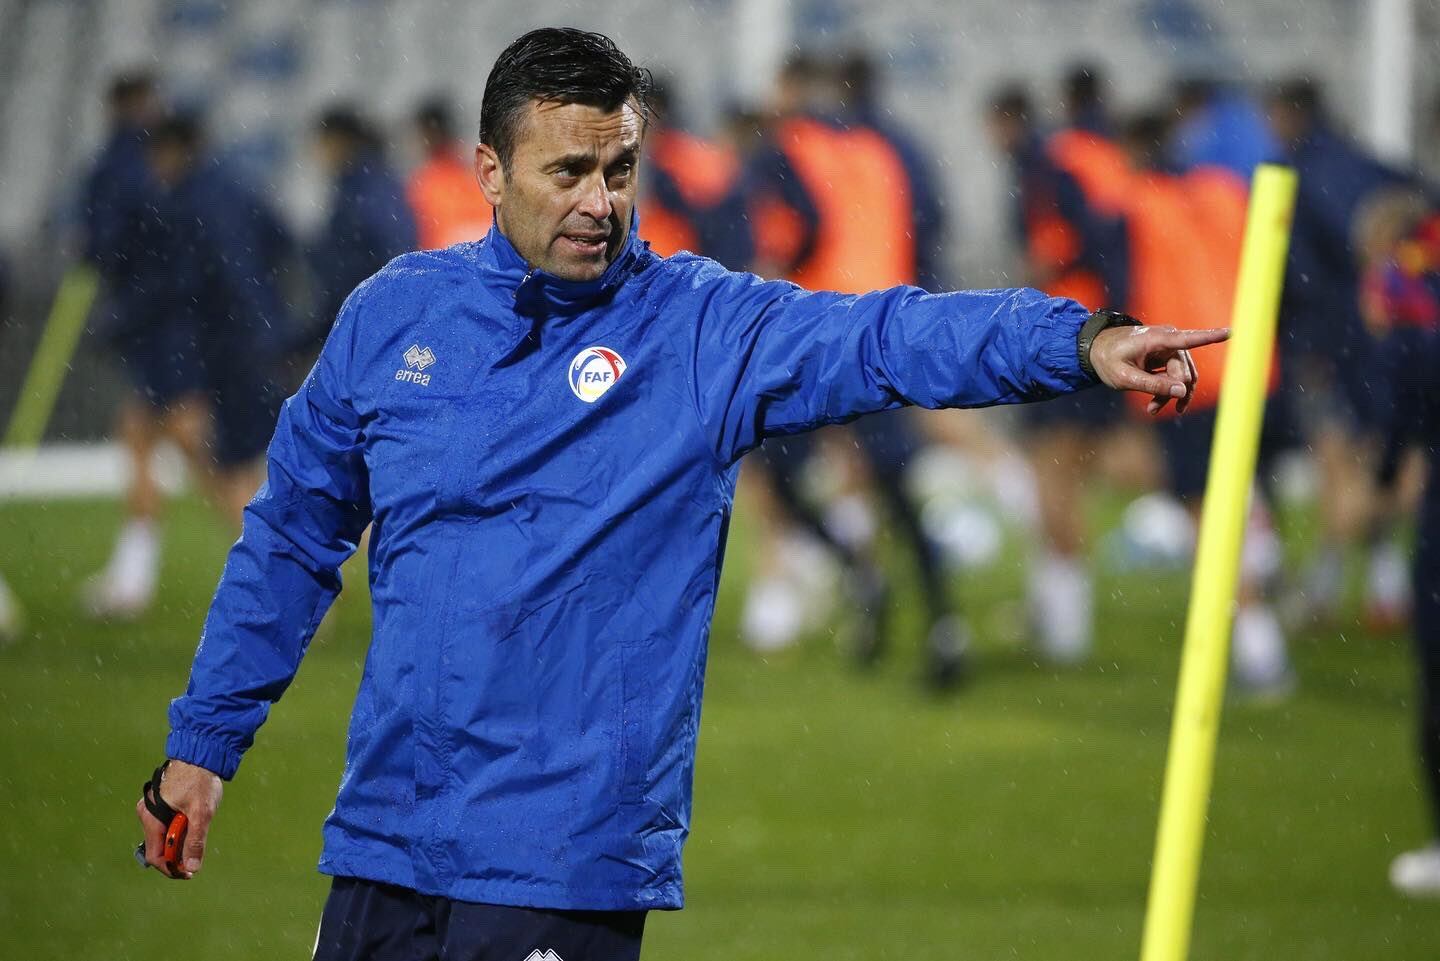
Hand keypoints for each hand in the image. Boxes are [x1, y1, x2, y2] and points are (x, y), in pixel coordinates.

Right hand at [135, 759, 222, 878]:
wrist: (201, 755)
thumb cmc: (200, 781)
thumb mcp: (201, 812)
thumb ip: (195, 840)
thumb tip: (191, 867)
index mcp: (152, 818)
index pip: (155, 856)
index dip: (170, 868)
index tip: (188, 873)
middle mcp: (147, 814)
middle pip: (158, 848)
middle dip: (175, 857)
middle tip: (195, 860)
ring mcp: (152, 809)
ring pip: (162, 837)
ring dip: (178, 843)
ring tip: (196, 837)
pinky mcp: (160, 804)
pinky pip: (165, 826)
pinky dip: (178, 832)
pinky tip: (191, 826)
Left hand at [1088, 324, 1228, 414]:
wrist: (1096, 351)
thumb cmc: (1108, 360)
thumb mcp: (1126, 378)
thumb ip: (1153, 385)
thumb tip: (1182, 391)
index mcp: (1158, 339)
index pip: (1189, 339)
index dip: (1210, 337)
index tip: (1231, 332)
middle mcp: (1169, 340)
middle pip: (1184, 371)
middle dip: (1173, 392)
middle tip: (1153, 410)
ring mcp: (1170, 348)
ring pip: (1183, 377)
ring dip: (1172, 395)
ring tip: (1152, 410)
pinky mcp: (1169, 356)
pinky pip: (1177, 376)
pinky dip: (1168, 391)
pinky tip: (1154, 405)